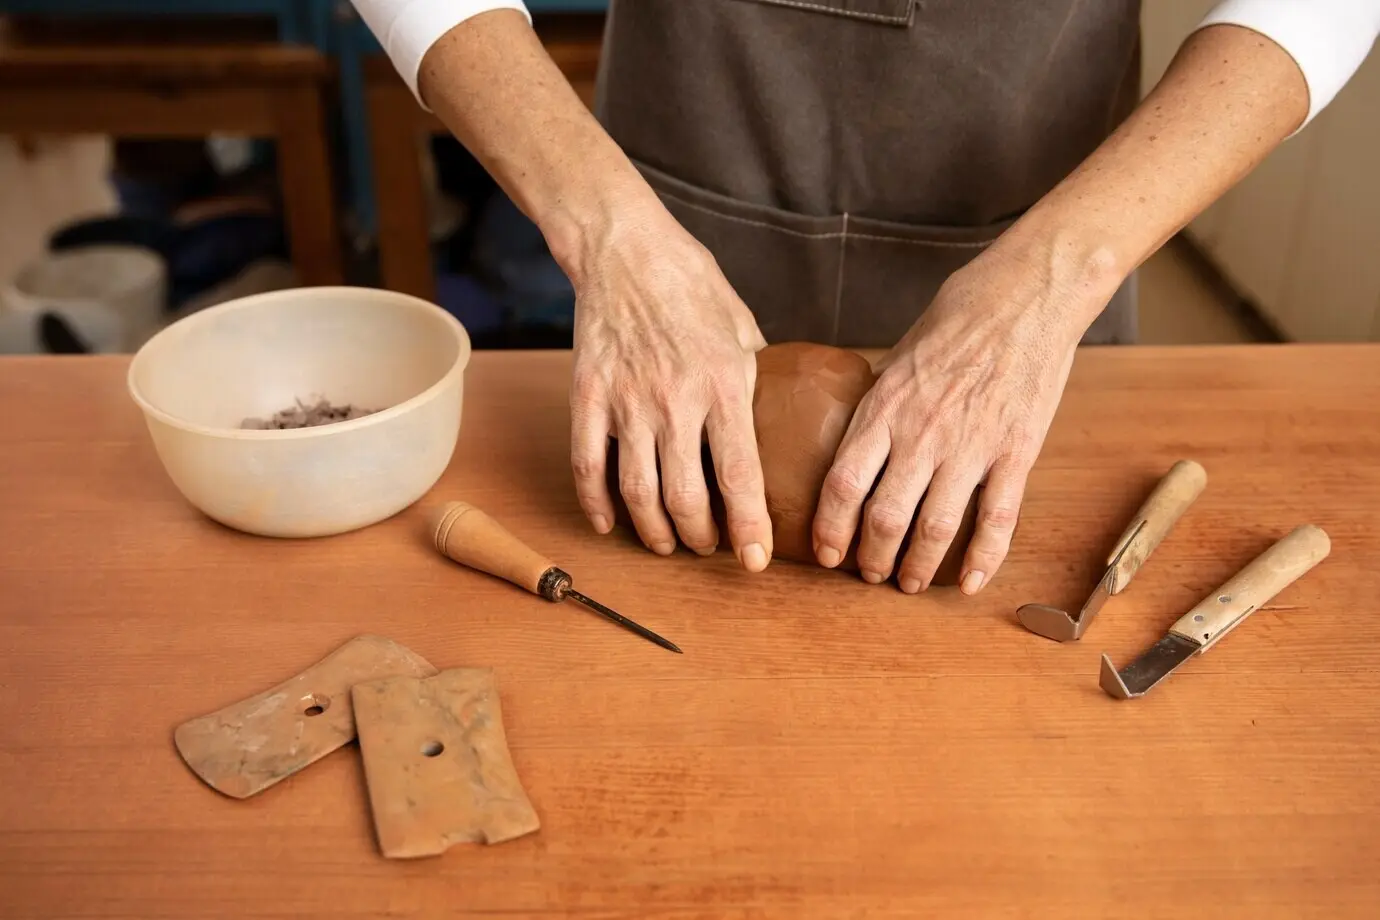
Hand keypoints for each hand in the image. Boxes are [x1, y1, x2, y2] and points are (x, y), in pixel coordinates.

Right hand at [567, 197, 774, 572]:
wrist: (625, 249)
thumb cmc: (692, 286)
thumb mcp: (742, 330)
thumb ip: (754, 381)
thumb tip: (776, 418)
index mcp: (723, 386)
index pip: (740, 477)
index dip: (749, 528)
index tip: (757, 560)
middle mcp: (675, 402)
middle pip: (685, 498)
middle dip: (701, 538)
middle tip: (709, 547)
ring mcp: (627, 402)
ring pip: (637, 493)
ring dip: (655, 531)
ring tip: (668, 544)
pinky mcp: (588, 397)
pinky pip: (588, 466)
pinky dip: (597, 504)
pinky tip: (610, 524)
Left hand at [810, 240, 1116, 593]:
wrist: (1029, 295)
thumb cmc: (960, 316)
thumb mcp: (899, 354)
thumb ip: (880, 401)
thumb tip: (858, 433)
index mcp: (885, 407)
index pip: (842, 484)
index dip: (830, 528)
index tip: (827, 553)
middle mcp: (922, 433)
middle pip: (884, 517)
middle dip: (871, 558)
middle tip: (868, 575)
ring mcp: (971, 446)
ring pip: (935, 529)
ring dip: (916, 567)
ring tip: (907, 583)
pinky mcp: (1016, 452)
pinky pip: (997, 520)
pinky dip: (982, 560)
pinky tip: (967, 584)